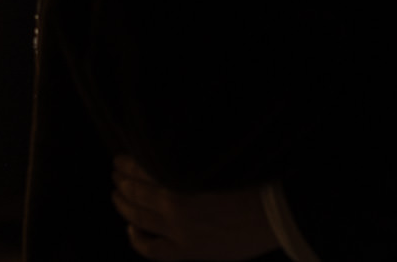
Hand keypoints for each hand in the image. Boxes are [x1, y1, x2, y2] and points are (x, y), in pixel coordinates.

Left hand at [112, 155, 278, 261]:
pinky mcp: (188, 250)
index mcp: (184, 173)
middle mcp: (176, 201)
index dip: (129, 162)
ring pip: (138, 216)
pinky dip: (137, 239)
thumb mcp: (225, 156)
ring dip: (123, 203)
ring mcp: (179, 229)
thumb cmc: (261, 178)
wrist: (280, 213)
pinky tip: (131, 229)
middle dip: (123, 179)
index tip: (122, 157)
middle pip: (137, 190)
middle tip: (115, 170)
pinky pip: (152, 248)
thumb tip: (179, 147)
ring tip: (117, 194)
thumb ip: (197, 154)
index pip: (144, 167)